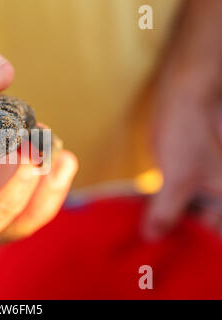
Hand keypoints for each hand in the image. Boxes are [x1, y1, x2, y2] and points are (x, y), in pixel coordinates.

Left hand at [144, 0, 221, 238]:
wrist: (185, 92)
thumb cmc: (189, 132)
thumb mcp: (177, 178)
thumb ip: (166, 212)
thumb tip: (151, 238)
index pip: (214, 236)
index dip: (192, 250)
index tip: (165, 260)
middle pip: (202, 225)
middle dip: (178, 236)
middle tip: (151, 250)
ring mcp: (209, 183)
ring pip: (190, 211)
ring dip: (169, 221)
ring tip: (146, 237)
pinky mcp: (191, 172)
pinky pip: (180, 196)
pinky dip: (165, 205)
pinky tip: (147, 215)